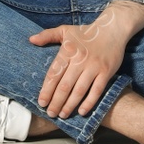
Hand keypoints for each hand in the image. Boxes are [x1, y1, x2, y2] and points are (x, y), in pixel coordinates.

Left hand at [30, 3, 143, 118]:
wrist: (112, 29)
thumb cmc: (86, 32)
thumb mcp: (65, 30)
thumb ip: (47, 35)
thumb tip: (31, 39)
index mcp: (68, 51)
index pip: (54, 74)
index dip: (47, 90)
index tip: (41, 102)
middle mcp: (80, 60)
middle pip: (65, 85)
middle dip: (56, 102)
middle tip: (50, 114)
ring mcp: (93, 67)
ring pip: (79, 90)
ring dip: (69, 105)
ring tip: (62, 115)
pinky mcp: (106, 72)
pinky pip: (96, 91)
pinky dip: (89, 103)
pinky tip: (81, 111)